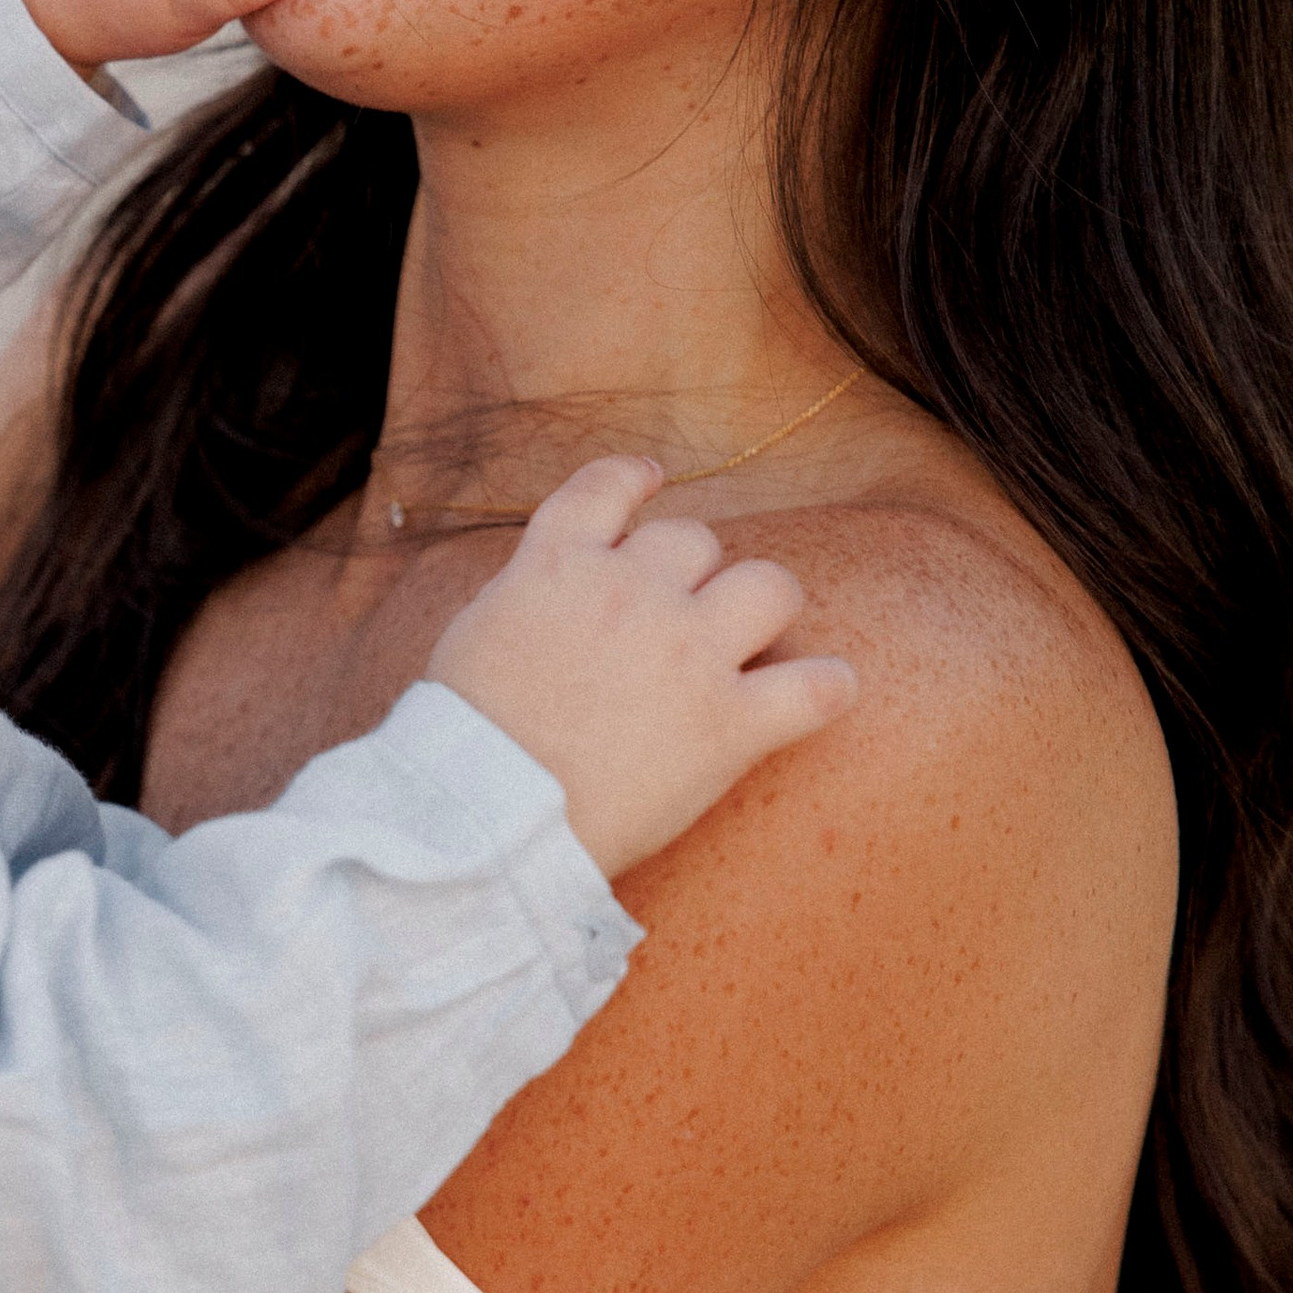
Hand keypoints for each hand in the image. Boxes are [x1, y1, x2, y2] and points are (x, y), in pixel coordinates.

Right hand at [428, 457, 859, 876]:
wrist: (487, 814)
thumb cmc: (465, 739)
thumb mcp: (476, 631)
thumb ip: (529, 594)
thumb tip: (560, 591)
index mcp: (560, 564)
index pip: (606, 488)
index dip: (633, 478)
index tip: (651, 478)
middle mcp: (631, 591)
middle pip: (694, 541)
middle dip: (691, 572)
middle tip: (678, 618)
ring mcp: (689, 653)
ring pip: (769, 586)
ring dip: (762, 607)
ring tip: (754, 640)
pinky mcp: (731, 724)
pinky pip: (816, 686)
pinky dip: (828, 686)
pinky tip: (825, 689)